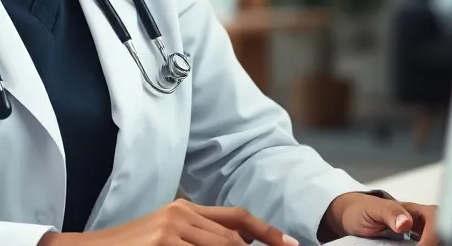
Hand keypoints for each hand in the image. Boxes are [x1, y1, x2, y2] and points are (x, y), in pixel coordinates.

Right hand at [40, 199, 301, 245]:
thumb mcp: (164, 236)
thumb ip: (197, 237)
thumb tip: (237, 243)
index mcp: (183, 208)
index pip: (236, 218)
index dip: (266, 231)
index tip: (289, 244)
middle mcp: (180, 214)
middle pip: (234, 240)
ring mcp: (171, 231)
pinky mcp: (162, 245)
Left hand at [322, 192, 439, 245]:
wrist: (351, 217)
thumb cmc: (362, 209)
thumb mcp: (372, 208)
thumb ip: (389, 212)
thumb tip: (405, 222)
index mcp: (414, 211)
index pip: (436, 221)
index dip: (433, 236)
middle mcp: (421, 223)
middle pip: (442, 233)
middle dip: (437, 242)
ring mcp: (419, 235)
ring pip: (438, 240)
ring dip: (432, 244)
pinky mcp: (414, 244)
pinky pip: (426, 244)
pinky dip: (425, 245)